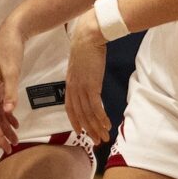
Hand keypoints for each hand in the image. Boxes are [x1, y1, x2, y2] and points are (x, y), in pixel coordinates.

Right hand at [0, 19, 30, 150]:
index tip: (1, 144)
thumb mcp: (12, 71)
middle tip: (8, 149)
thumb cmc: (9, 50)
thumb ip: (11, 91)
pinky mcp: (1, 87)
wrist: (11, 34)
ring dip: (4, 128)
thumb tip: (9, 112)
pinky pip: (2, 107)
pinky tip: (15, 124)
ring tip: (14, 141)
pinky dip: (8, 117)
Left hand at [65, 15, 112, 143]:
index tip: (80, 131)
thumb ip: (82, 75)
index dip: (75, 121)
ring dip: (96, 127)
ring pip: (88, 114)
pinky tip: (107, 125)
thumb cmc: (86, 47)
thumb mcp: (81, 64)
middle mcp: (74, 88)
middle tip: (95, 142)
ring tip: (103, 138)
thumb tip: (89, 79)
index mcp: (70, 83)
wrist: (88, 36)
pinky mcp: (92, 85)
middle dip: (88, 130)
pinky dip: (101, 118)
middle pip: (80, 115)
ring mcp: (82, 88)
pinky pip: (96, 106)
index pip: (70, 107)